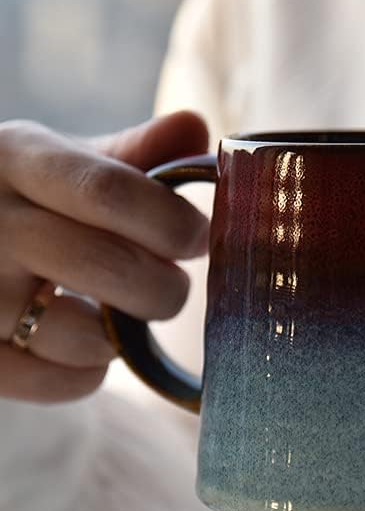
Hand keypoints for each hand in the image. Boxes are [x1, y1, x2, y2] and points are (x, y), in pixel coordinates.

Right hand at [0, 112, 209, 402]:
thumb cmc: (21, 202)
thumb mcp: (60, 163)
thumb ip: (132, 155)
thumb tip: (195, 127)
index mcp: (14, 159)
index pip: (109, 191)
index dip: (171, 222)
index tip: (200, 239)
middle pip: (106, 265)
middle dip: (164, 287)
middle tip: (172, 288)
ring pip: (84, 335)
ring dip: (124, 335)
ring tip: (116, 313)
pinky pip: (61, 382)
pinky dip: (91, 373)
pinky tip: (82, 346)